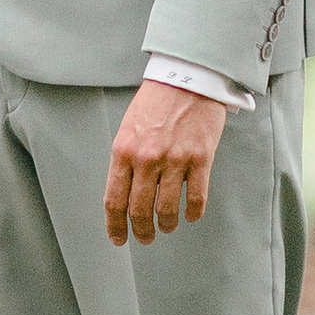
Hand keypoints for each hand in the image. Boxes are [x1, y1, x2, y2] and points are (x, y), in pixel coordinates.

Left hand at [105, 81, 227, 246]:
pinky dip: (193, 213)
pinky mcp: (200, 158)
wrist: (187, 76)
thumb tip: (126, 192)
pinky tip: (191, 215)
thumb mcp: (129, 128)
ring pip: (167, 210)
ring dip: (166, 225)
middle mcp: (146, 159)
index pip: (114, 200)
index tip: (118, 238)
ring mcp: (174, 160)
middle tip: (145, 237)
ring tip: (167, 226)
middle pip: (139, 210)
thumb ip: (126, 160)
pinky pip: (196, 198)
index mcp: (123, 151)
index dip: (115, 225)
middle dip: (141, 230)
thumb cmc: (157, 100)